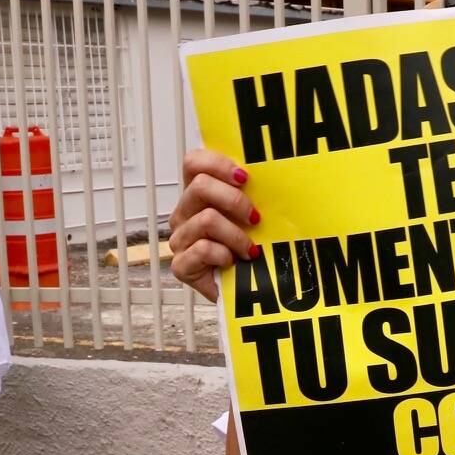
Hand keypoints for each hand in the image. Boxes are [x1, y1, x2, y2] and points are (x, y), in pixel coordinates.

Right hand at [167, 150, 256, 302]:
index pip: (193, 163)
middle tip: (254, 218)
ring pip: (206, 220)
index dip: (217, 163)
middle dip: (234, 200)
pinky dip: (224, 256)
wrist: (246, 291)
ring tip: (249, 249)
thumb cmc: (247, 249)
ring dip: (236, 236)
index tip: (244, 177)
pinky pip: (202, 249)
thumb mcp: (251, 215)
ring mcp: (180, 239)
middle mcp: (185, 214)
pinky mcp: (181, 265)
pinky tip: (232, 263)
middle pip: (199, 186)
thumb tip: (274, 175)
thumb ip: (251, 193)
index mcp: (198, 195)